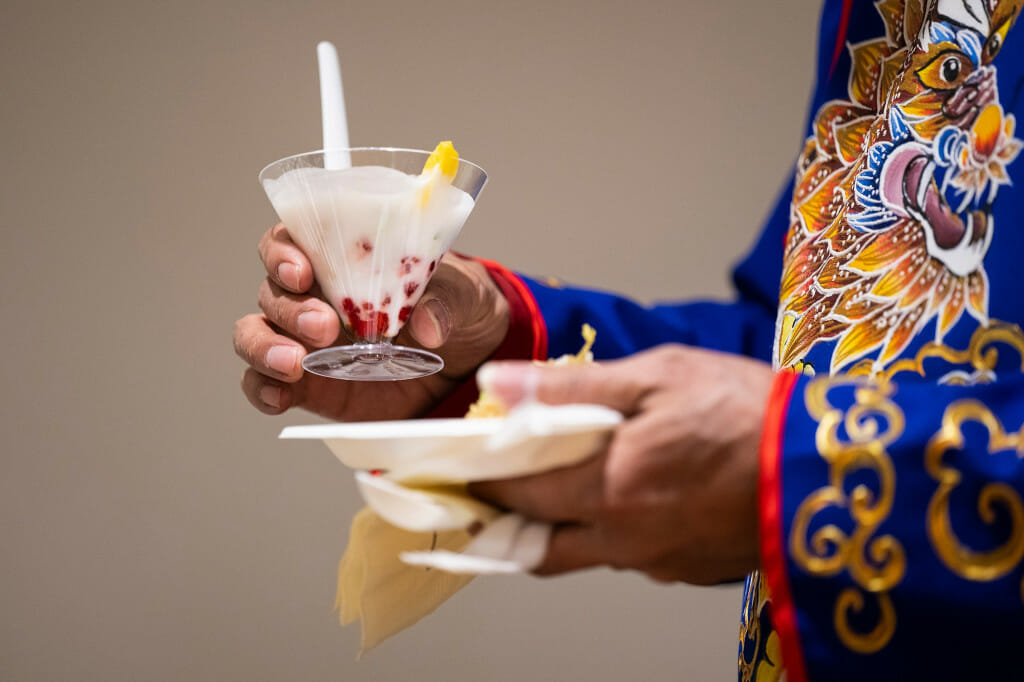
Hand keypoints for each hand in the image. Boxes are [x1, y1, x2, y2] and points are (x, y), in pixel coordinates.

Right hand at [232, 223, 509, 420]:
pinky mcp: (309, 386)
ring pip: (255, 333)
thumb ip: (446, 300)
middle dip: (290, 308)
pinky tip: (280, 396)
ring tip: (295, 363)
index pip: (289, 240)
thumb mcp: (466, 293)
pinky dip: (263, 389)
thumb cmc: (459, 307)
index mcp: (342, 258)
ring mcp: (306, 342)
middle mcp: (313, 296)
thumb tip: (427, 326)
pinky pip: (265, 385)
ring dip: (264, 346)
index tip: (302, 270)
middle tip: (326, 326)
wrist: (468, 363)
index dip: (282, 251)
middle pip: (272, 291)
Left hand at [469, 345, 774, 584]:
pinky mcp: (688, 570)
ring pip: (581, 553)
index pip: (515, 491)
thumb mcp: (659, 375)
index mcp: (610, 489)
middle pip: (535, 544)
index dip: (479, 477)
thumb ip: (571, 386)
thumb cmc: (748, 410)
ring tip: (549, 485)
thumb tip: (498, 383)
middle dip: (504, 517)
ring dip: (554, 526)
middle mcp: (626, 540)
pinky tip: (619, 495)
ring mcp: (659, 562)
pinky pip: (627, 556)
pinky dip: (606, 531)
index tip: (456, 463)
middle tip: (490, 487)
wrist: (829, 463)